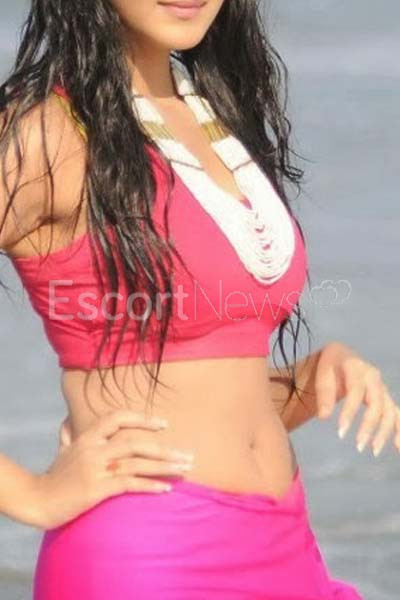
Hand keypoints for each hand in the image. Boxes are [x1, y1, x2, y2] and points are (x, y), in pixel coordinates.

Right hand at [33, 409, 193, 529]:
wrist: (37, 500)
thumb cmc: (53, 476)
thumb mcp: (62, 450)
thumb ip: (69, 435)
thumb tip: (69, 423)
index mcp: (88, 436)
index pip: (118, 417)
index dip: (142, 419)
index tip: (164, 424)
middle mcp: (94, 448)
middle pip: (135, 441)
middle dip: (164, 448)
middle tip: (188, 455)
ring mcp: (96, 468)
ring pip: (137, 462)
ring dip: (164, 466)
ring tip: (185, 470)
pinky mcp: (97, 489)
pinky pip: (129, 483)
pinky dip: (149, 485)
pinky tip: (166, 489)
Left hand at [314, 342, 399, 455]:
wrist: (341, 357)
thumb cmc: (330, 367)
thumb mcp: (323, 375)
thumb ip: (324, 395)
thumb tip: (324, 417)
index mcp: (356, 366)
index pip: (355, 391)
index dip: (349, 412)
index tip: (340, 432)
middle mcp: (373, 376)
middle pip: (376, 403)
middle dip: (369, 426)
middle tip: (359, 446)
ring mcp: (381, 387)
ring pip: (389, 410)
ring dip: (384, 431)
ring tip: (374, 450)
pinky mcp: (386, 397)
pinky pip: (397, 414)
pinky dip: (399, 430)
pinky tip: (398, 447)